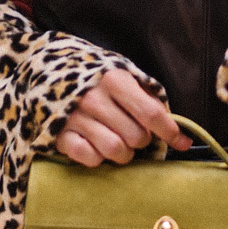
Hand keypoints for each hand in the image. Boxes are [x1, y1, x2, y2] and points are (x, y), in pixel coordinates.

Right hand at [56, 68, 189, 168]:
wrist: (45, 70)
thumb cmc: (93, 77)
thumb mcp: (122, 75)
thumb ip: (147, 97)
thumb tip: (176, 130)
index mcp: (114, 79)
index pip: (151, 112)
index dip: (170, 131)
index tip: (182, 143)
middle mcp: (94, 97)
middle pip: (136, 136)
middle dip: (142, 141)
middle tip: (135, 135)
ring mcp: (74, 117)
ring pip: (115, 151)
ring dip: (124, 154)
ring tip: (119, 143)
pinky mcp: (59, 134)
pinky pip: (90, 158)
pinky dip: (98, 158)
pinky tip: (96, 146)